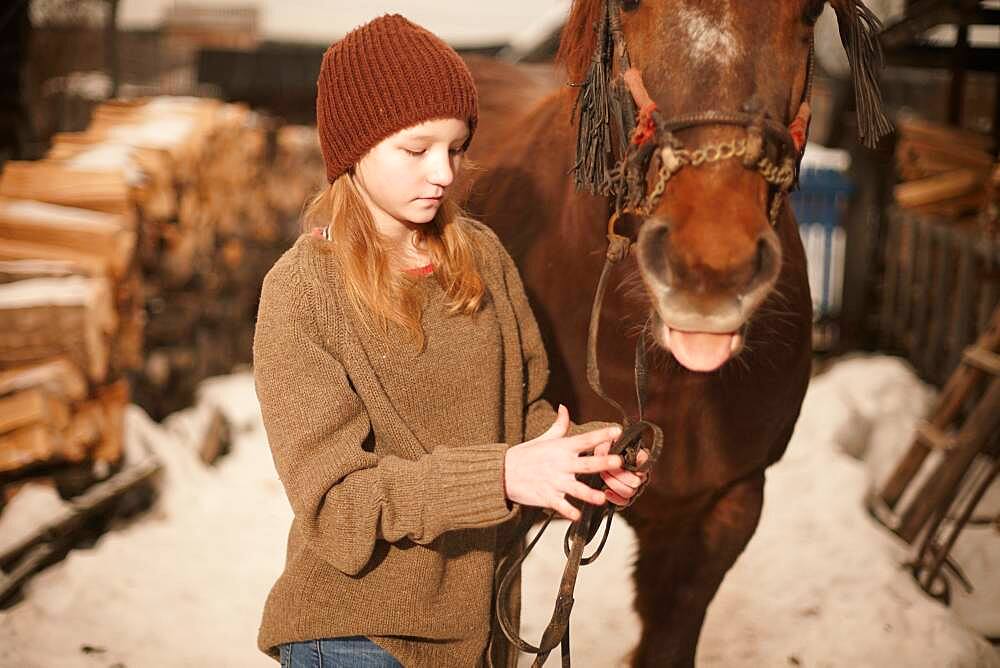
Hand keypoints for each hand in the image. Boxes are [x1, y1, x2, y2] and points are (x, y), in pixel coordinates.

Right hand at [504, 405, 622, 521]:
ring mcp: (554, 482)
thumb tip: (564, 408)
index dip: (601, 435)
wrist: (503, 472)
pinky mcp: (547, 497)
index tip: (618, 431)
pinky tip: (578, 516)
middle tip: (618, 462)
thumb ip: (559, 425)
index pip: (585, 440)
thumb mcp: (544, 438)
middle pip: (586, 464)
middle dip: (602, 463)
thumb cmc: (526, 454)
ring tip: (602, 498)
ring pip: (576, 489)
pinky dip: (568, 511)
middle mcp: (561, 465)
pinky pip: (560, 506)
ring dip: (589, 494)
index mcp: (562, 448)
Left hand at [594, 440, 649, 507]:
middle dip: (619, 476)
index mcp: (640, 459)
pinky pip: (623, 501)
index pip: (644, 463)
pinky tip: (606, 490)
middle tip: (607, 469)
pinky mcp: (626, 497)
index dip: (636, 466)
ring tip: (604, 476)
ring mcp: (635, 487)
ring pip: (629, 492)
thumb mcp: (605, 445)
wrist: (599, 463)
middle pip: (635, 482)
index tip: (624, 463)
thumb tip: (608, 452)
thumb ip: (608, 447)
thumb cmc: (605, 451)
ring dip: (614, 484)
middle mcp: (641, 475)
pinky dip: (614, 497)